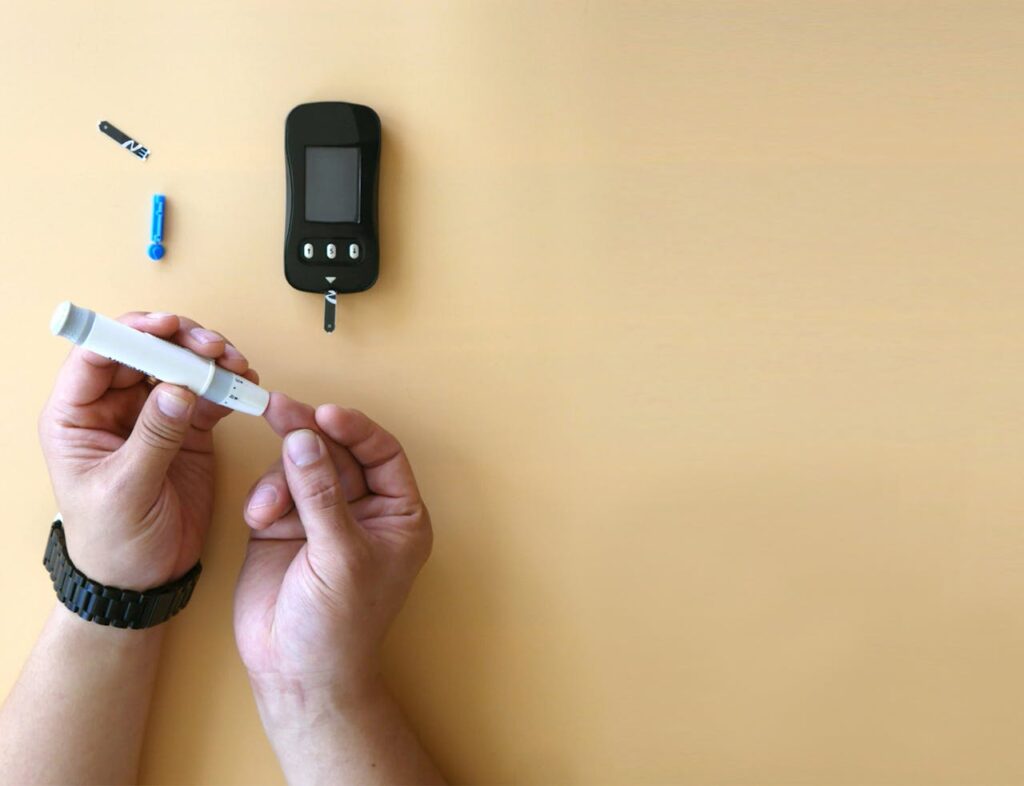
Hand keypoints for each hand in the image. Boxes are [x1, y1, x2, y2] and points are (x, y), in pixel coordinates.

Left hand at [39, 311, 257, 589]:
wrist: (142, 580)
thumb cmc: (112, 542)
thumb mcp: (126, 491)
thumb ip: (152, 437)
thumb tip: (178, 388)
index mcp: (78, 417)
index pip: (97, 356)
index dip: (131, 332)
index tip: (167, 327)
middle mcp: (114, 407)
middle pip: (145, 350)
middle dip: (182, 341)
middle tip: (213, 349)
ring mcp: (153, 415)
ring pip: (180, 364)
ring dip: (210, 358)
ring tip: (235, 364)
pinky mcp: (188, 428)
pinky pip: (209, 392)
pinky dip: (229, 384)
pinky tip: (244, 384)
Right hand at [234, 394, 432, 700]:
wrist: (295, 671)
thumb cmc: (339, 625)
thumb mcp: (341, 556)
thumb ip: (322, 495)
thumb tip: (305, 439)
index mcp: (398, 514)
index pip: (383, 453)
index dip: (356, 429)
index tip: (325, 414)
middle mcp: (362, 508)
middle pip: (338, 451)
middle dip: (309, 434)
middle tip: (278, 408)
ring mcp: (321, 514)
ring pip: (301, 464)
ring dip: (281, 477)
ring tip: (266, 509)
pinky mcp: (284, 523)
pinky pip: (274, 487)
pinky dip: (264, 496)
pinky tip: (259, 518)